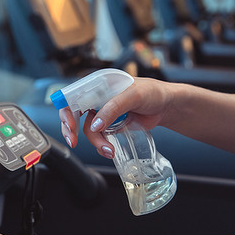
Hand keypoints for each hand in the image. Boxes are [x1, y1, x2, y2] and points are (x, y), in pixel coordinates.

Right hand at [59, 77, 173, 157]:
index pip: (73, 96)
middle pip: (74, 115)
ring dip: (95, 142)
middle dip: (71, 130)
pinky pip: (100, 137)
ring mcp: (104, 113)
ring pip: (88, 130)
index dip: (66, 110)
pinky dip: (102, 146)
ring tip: (108, 149)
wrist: (167, 106)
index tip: (70, 125)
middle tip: (74, 141)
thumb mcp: (133, 95)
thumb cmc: (153, 92)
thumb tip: (96, 124)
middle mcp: (98, 99)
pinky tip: (110, 149)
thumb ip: (113, 107)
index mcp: (99, 85)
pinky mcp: (111, 126)